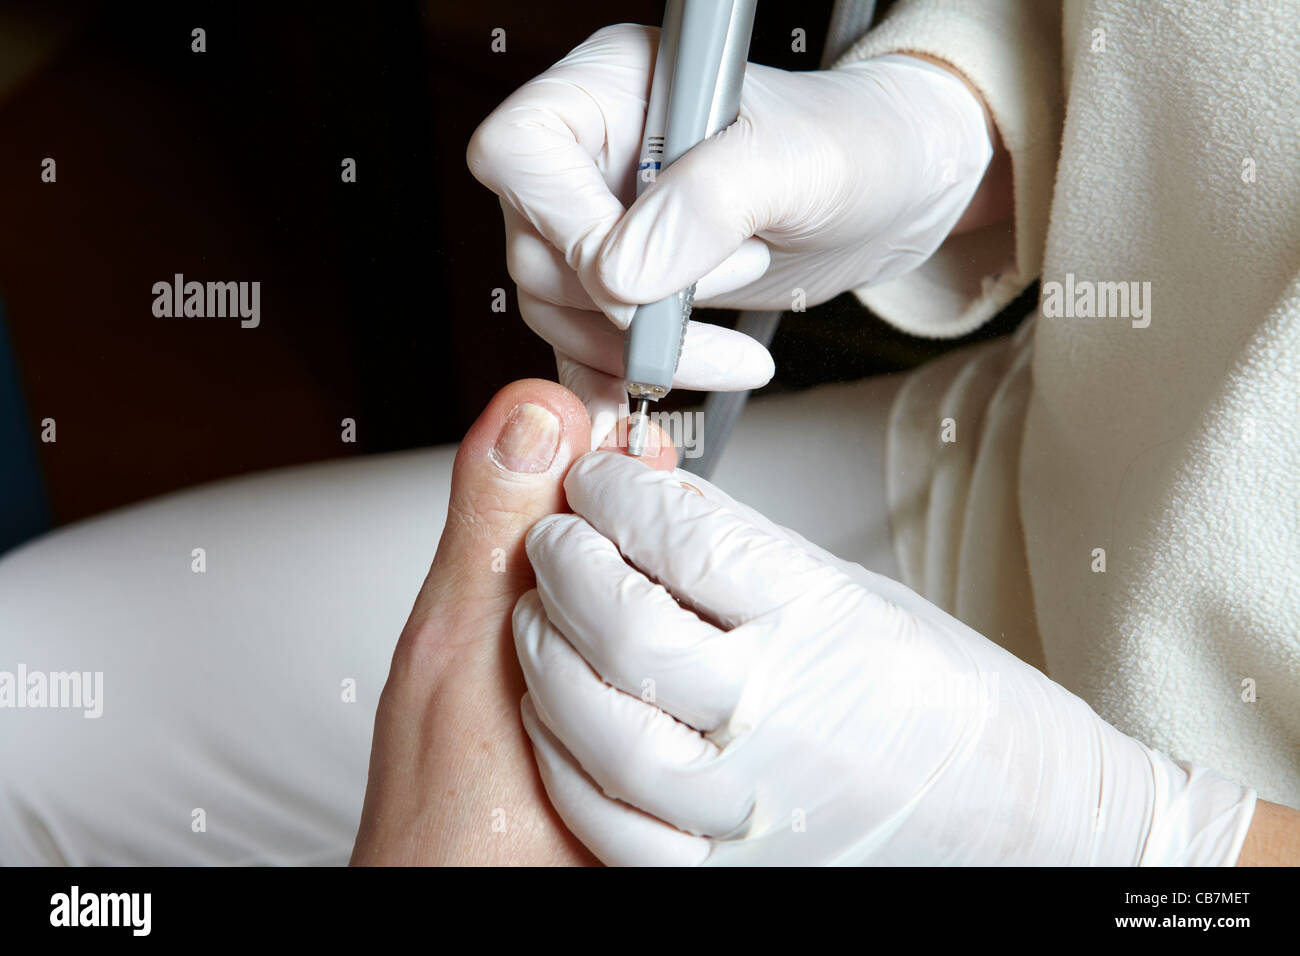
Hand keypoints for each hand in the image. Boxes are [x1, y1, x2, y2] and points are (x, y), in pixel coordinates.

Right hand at [466, 25, 992, 440]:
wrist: (894, 195)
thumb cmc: (859, 146)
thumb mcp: (803, 162)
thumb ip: (711, 202)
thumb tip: (622, 274)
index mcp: (616, 87)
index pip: (522, 151)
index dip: (566, 226)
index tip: (643, 271)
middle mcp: (593, 154)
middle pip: (535, 249)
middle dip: (626, 304)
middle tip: (731, 282)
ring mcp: (603, 222)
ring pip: (556, 311)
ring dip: (637, 352)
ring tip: (730, 346)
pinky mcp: (625, 286)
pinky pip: (582, 347)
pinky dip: (611, 382)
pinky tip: (643, 406)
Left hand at [511, 452, 1256, 864]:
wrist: (1014, 820)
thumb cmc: (945, 701)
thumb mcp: (856, 593)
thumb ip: (740, 546)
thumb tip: (645, 489)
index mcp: (827, 627)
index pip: (683, 539)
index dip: (617, 495)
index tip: (596, 474)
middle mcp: (783, 718)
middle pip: (623, 626)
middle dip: (566, 562)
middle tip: (555, 533)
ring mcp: (749, 804)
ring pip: (597, 723)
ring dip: (545, 653)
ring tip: (540, 613)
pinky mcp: (723, 867)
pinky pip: (608, 818)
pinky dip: (562, 755)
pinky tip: (554, 708)